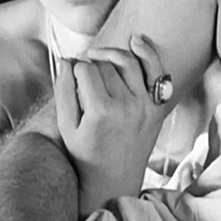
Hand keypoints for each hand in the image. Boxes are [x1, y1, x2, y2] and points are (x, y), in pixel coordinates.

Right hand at [54, 36, 170, 215]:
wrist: (115, 180)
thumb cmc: (85, 154)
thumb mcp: (66, 126)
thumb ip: (63, 91)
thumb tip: (66, 60)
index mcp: (102, 111)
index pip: (85, 70)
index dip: (74, 69)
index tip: (71, 78)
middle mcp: (127, 105)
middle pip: (105, 65)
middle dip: (91, 66)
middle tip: (83, 79)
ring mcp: (145, 105)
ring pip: (127, 62)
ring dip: (111, 56)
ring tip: (98, 59)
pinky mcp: (156, 106)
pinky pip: (157, 71)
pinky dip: (148, 53)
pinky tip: (135, 40)